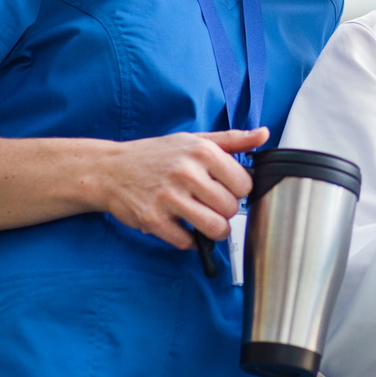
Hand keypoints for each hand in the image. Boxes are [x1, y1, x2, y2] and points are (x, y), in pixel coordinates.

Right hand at [97, 127, 264, 249]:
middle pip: (231, 208)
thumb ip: (232, 139)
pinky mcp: (154, 219)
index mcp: (202, 151)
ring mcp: (169, 197)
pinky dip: (190, 241)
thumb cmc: (156, 155)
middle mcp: (186, 173)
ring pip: (214, 228)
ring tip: (207, 223)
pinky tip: (184, 228)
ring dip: (214, 231)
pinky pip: (187, 242)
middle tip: (212, 206)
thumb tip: (264, 134)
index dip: (238, 191)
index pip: (244, 184)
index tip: (226, 190)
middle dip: (226, 212)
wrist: (111, 170)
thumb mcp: (195, 140)